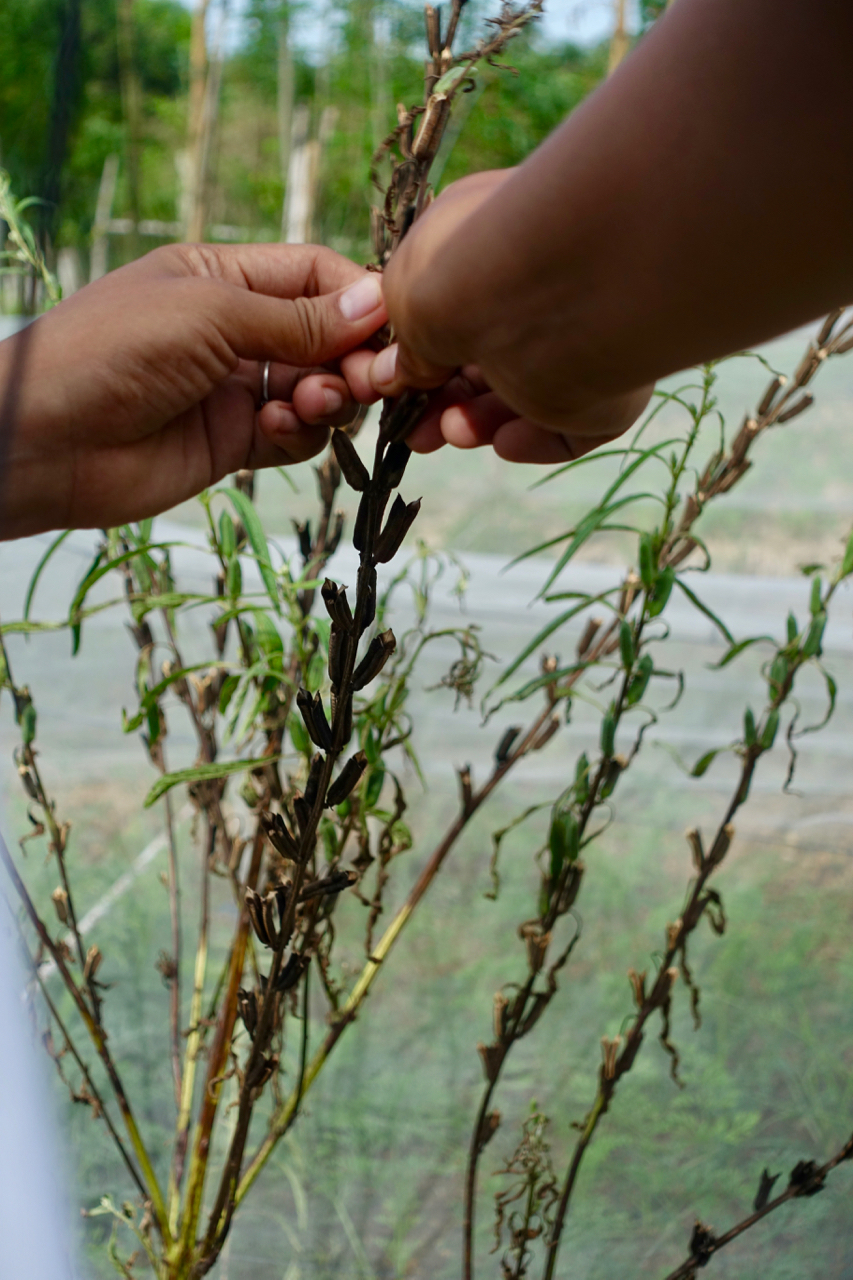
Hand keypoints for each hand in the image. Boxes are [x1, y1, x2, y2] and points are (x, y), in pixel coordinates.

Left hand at [0, 243, 386, 537]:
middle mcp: (233, 331)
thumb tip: (375, 304)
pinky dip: (301, 432)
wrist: (47, 440)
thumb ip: (295, 318)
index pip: (313, 276)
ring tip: (314, 403)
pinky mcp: (232, 444)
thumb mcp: (211, 314)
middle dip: (354, 356)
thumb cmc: (114, 350)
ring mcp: (234, 390)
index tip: (394, 325)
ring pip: (317, 391)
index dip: (358, 299)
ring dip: (330, 397)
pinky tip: (280, 426)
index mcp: (222, 277)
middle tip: (371, 379)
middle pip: (325, 338)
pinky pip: (293, 436)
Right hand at [368, 170, 651, 458]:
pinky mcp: (610, 391)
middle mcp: (546, 289)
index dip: (422, 349)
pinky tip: (504, 440)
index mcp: (501, 244)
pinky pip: (571, 430)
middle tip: (416, 430)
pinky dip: (532, 441)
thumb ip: (405, 342)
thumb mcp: (406, 294)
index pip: (463, 305)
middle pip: (490, 359)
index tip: (393, 384)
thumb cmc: (465, 270)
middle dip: (445, 398)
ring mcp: (582, 340)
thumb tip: (398, 376)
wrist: (551, 289)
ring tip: (453, 431)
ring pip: (524, 397)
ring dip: (477, 422)